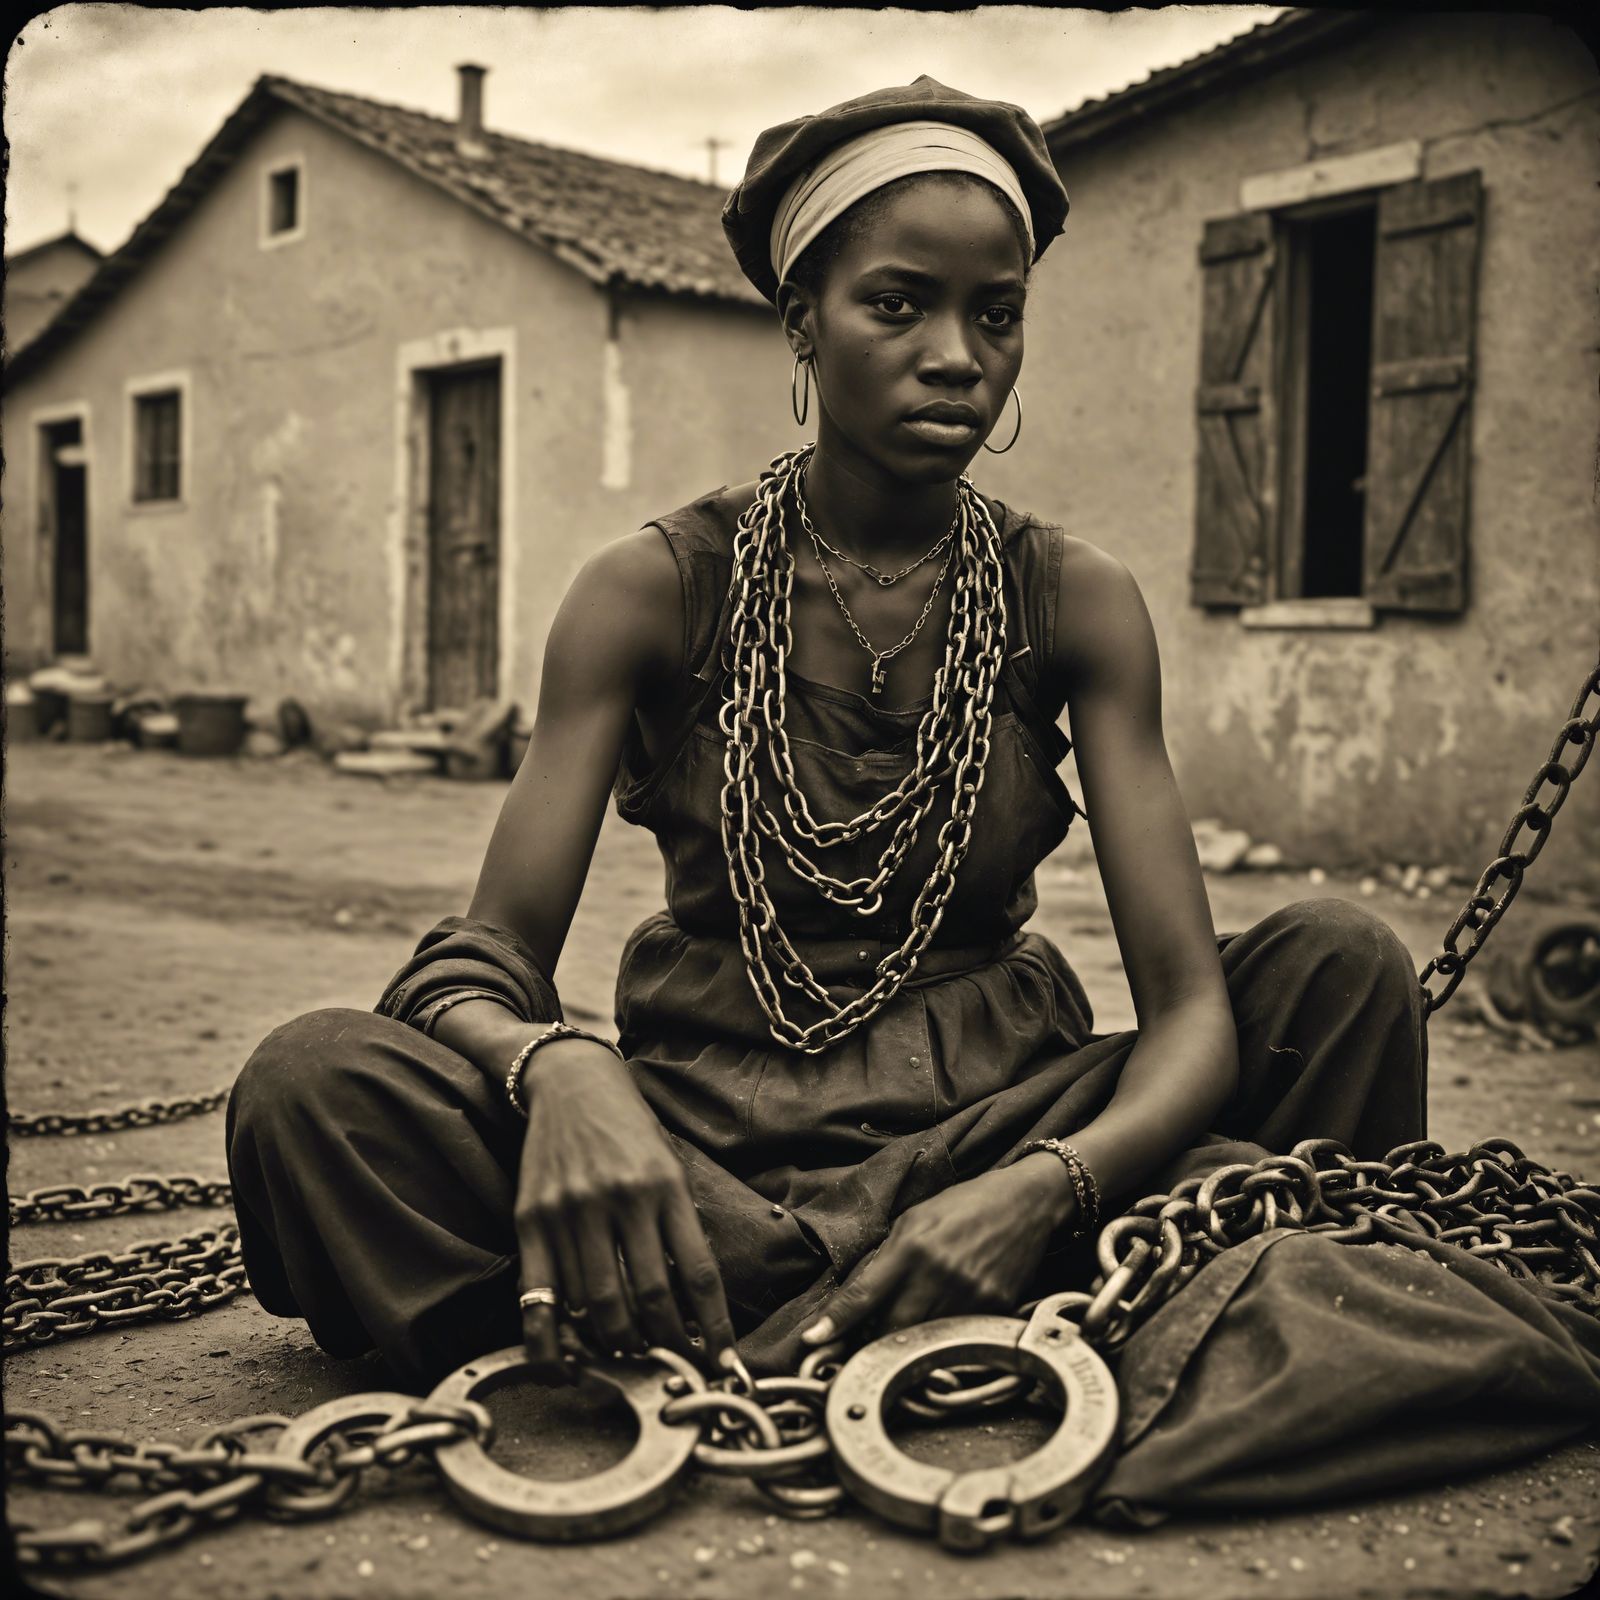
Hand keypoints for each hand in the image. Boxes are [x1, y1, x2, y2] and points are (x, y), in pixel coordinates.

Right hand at [513, 1037, 735, 1381]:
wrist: (573, 1083)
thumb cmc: (630, 1129)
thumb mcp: (670, 1165)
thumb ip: (680, 1225)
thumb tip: (694, 1304)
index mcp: (665, 1185)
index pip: (697, 1272)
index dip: (714, 1326)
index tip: (722, 1361)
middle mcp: (620, 1198)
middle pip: (648, 1296)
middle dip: (666, 1343)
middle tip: (673, 1362)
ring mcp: (572, 1210)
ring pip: (598, 1304)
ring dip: (619, 1343)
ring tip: (631, 1353)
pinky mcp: (532, 1220)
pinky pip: (540, 1296)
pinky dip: (555, 1342)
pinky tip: (569, 1365)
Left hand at [800, 1156, 1075, 1345]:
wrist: (1025, 1203)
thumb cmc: (966, 1204)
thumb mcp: (916, 1218)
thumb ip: (888, 1255)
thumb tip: (860, 1293)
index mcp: (912, 1245)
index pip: (864, 1293)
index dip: (836, 1321)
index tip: (813, 1340)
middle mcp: (937, 1273)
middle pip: (891, 1329)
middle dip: (870, 1340)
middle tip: (858, 1344)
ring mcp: (968, 1294)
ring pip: (922, 1339)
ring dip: (905, 1342)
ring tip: (900, 1333)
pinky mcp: (993, 1308)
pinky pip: (956, 1335)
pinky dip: (941, 1335)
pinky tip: (940, 1322)